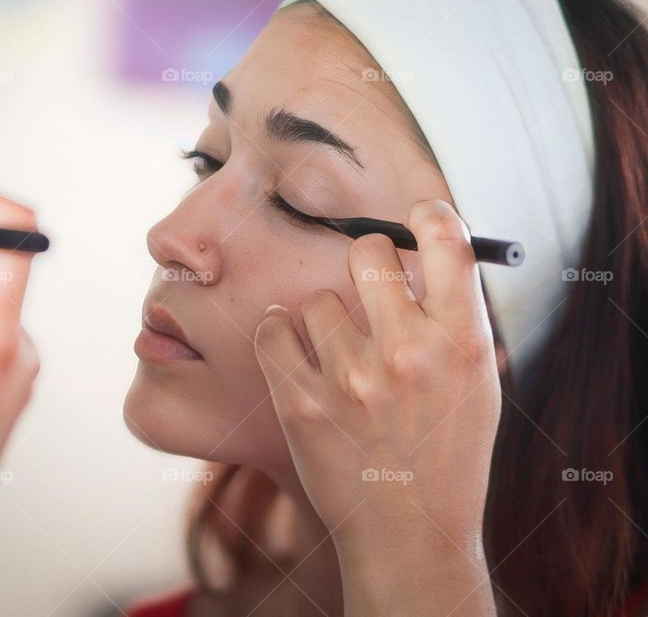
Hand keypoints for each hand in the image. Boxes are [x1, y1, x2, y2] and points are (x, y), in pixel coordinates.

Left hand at [253, 199, 500, 614]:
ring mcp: (351, 378)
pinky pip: (272, 331)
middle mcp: (408, 352)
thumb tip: (422, 253)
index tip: (414, 214)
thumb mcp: (476, 385)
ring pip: (316, 298)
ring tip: (336, 354)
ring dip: (322, 317)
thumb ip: (453, 319)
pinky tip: (291, 347)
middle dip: (364, 259)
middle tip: (364, 282)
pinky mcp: (301, 402)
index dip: (428, 214)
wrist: (408, 534)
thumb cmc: (446, 454)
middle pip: (369, 251)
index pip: (447, 240)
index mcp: (463, 343)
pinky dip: (278, 334)